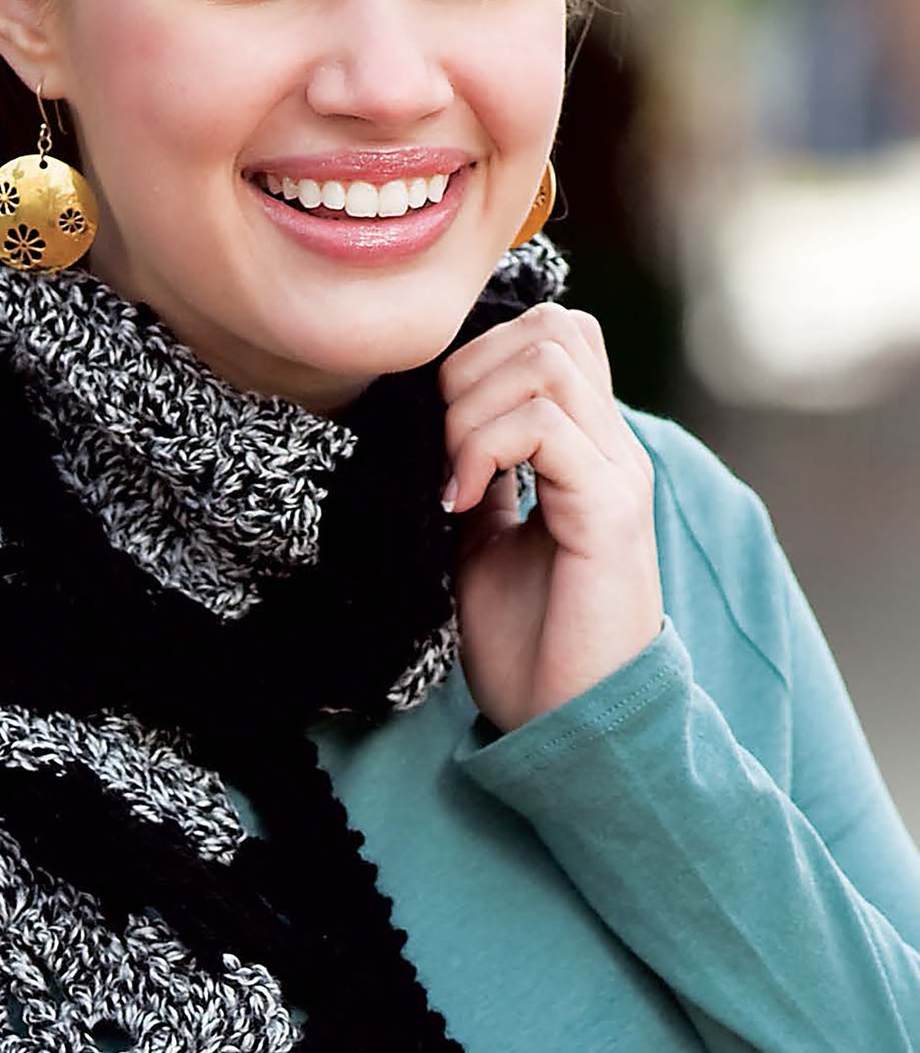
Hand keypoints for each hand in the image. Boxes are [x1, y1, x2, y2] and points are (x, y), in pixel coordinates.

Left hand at [438, 303, 662, 733]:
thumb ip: (475, 476)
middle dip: (470, 371)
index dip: (480, 356)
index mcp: (587, 449)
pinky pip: (545, 425)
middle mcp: (612, 448)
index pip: (552, 334)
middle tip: (440, 453)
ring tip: (451, 483)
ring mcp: (617, 474)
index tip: (437, 437)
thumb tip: (433, 426)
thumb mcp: (481, 544)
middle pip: (552, 328)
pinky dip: (484, 449)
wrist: (566, 724)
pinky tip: (460, 505)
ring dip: (472, 411)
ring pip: (546, 361)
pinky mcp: (610, 510)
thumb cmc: (528, 648)